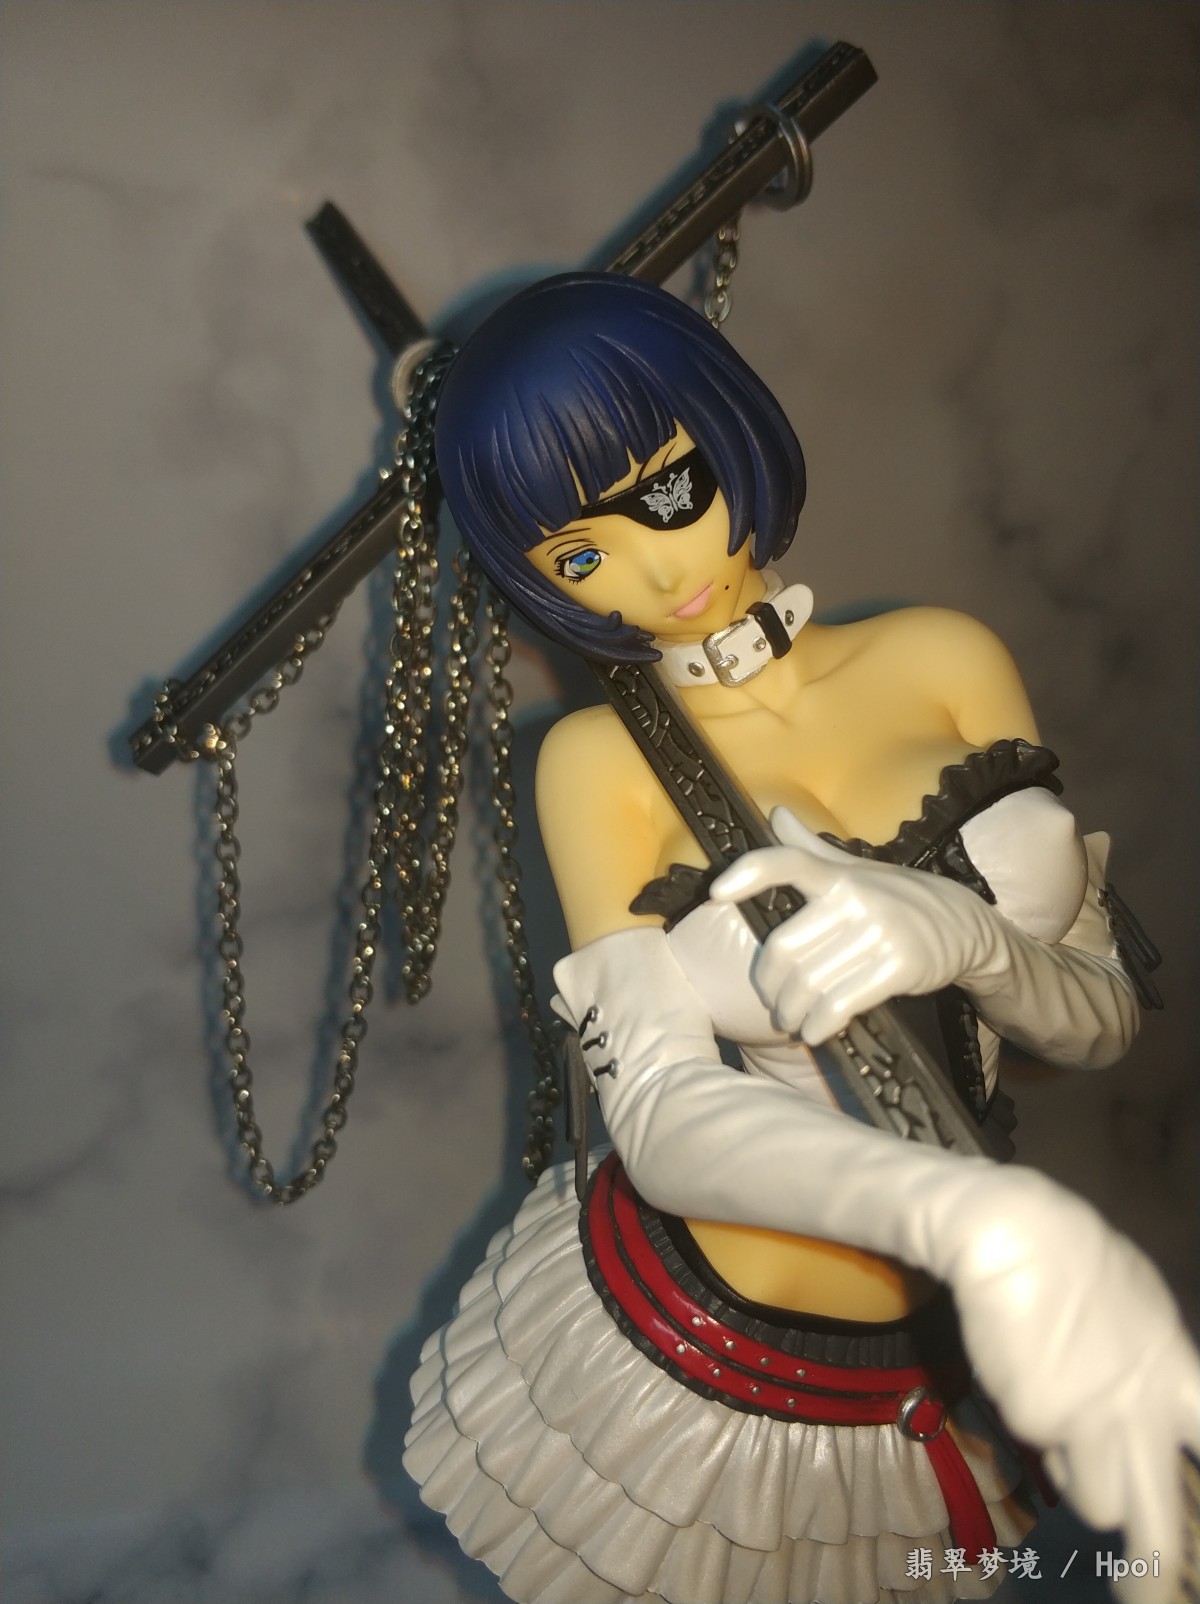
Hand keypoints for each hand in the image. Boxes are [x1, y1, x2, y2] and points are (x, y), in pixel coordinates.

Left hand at [710, 807, 1001, 1042]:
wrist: (967, 928)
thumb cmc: (899, 898)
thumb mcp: (858, 870)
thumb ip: (811, 850)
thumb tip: (776, 814)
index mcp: (840, 875)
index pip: (789, 862)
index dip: (750, 872)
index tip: (716, 894)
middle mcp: (856, 899)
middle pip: (785, 948)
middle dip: (770, 985)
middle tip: (772, 1003)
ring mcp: (878, 933)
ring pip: (809, 982)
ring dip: (792, 1012)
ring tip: (791, 1022)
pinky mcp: (898, 966)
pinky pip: (841, 1002)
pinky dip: (821, 1024)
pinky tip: (816, 1031)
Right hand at [945, 1168, 1199, 1603]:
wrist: (1013, 1231)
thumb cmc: (1075, 1262)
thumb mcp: (1140, 1312)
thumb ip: (1153, 1372)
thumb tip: (1155, 1414)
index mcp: (1175, 1374)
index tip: (1199, 1552)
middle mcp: (1140, 1407)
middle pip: (1160, 1517)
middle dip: (1156, 1576)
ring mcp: (1088, 1417)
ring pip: (1094, 1500)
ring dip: (1083, 1475)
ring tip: (1066, 1412)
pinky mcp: (1036, 1418)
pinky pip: (1042, 1453)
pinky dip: (1036, 1425)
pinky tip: (1027, 1371)